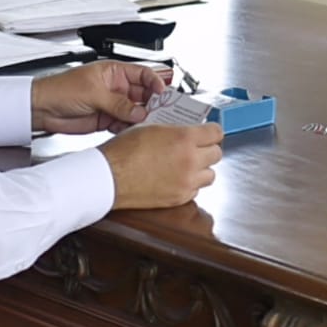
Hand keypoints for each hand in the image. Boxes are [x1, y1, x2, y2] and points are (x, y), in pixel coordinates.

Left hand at [30, 61, 166, 133]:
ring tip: (148, 124)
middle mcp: (115, 88)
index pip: (143, 74)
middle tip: (162, 113)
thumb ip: (118, 104)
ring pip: (135, 112)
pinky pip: (124, 124)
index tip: (163, 93)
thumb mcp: (93, 93)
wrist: (41, 109)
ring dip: (142, 118)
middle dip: (152, 103)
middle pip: (143, 95)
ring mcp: (111, 104)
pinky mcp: (106, 120)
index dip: (155, 83)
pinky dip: (130, 129)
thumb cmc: (60, 89)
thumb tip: (139, 111)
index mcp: (114, 72)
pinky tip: (133, 131)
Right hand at [100, 123, 223, 208]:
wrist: (109, 177)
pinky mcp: (179, 198)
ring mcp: (186, 182)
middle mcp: (190, 161)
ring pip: (211, 175)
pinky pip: (196, 190)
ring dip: (202, 169)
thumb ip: (174, 130)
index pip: (216, 132)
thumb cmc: (124, 151)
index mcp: (184, 138)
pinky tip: (176, 178)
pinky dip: (190, 184)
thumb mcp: (150, 128)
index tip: (208, 133)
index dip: (212, 131)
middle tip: (196, 148)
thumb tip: (185, 130)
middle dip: (208, 149)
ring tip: (187, 165)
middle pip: (217, 154)